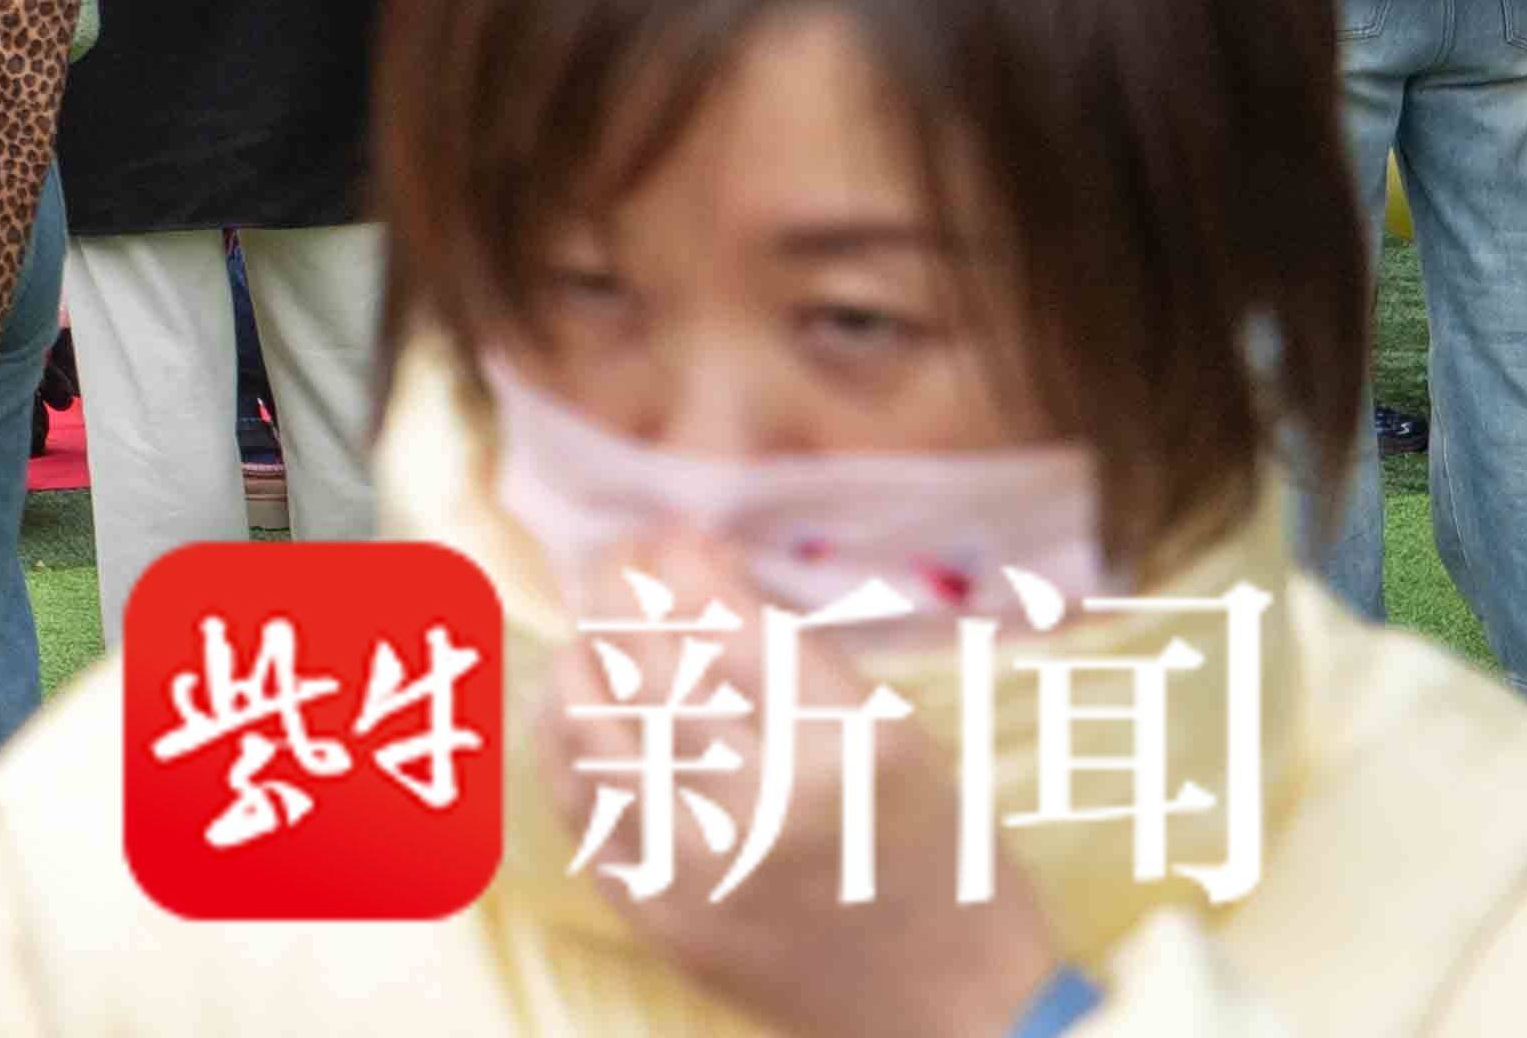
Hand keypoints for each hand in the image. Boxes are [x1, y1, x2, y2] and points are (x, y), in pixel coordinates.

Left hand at [563, 533, 1066, 1037]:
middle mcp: (764, 810)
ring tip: (589, 630)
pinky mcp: (660, 921)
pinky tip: (571, 706)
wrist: (962, 1022)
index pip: (724, 625)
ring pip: (593, 731)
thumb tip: (695, 563)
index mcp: (847, 755)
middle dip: (618, 592)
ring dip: (580, 660)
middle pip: (650, 668)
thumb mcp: (908, 744)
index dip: (682, 565)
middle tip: (614, 560)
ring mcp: (700, 874)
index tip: (671, 537)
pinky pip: (581, 811)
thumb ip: (798, 658)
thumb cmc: (951, 868)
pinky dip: (564, 744)